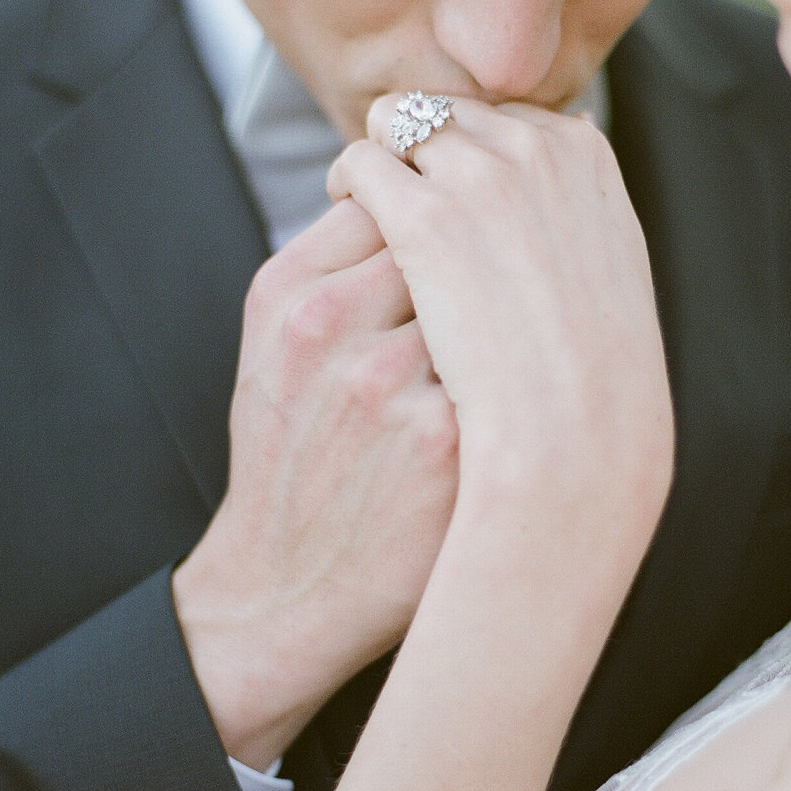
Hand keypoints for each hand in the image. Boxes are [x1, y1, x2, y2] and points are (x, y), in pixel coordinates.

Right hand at [173, 200, 457, 771]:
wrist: (284, 590)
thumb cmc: (293, 461)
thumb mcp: (275, 351)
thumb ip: (336, 268)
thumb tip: (432, 200)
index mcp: (288, 292)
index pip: (391, 203)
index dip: (433, 236)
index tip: (441, 272)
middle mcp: (330, 325)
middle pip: (447, 244)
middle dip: (471, 277)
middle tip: (477, 319)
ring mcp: (390, 382)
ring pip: (486, 304)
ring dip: (499, 330)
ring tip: (490, 370)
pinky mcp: (445, 440)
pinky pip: (507, 375)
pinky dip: (514, 391)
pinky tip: (506, 418)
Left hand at [328, 97, 673, 576]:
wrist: (570, 442)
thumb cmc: (592, 383)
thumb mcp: (607, 279)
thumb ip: (576, 218)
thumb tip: (556, 169)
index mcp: (586, 157)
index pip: (509, 113)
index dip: (473, 150)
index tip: (454, 188)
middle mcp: (535, 148)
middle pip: (450, 109)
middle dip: (422, 145)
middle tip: (399, 190)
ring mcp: (478, 179)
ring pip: (398, 123)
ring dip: (381, 156)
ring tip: (364, 199)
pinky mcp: (422, 218)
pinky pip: (362, 164)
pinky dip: (349, 182)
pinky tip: (345, 214)